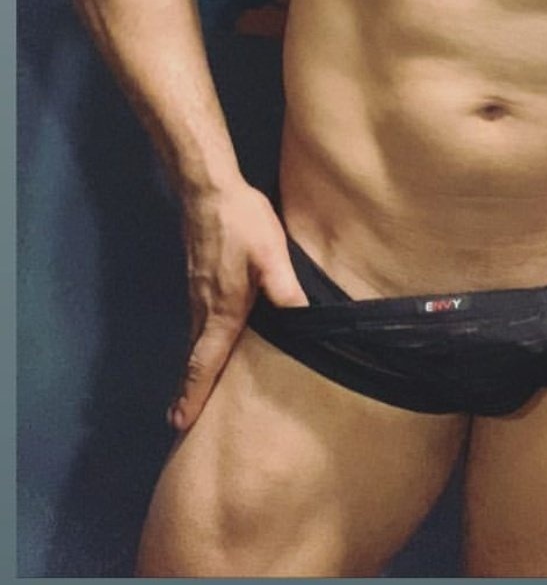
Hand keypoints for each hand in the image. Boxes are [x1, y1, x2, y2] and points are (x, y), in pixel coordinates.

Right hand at [169, 179, 307, 432]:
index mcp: (223, 309)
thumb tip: (300, 316)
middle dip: (188, 390)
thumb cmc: (241, 221)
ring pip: (195, 340)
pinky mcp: (198, 278)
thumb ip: (282, 284)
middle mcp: (204, 307)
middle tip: (179, 421)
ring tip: (191, 394)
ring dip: (193, 368)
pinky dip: (197, 344)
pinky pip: (196, 323)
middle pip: (195, 358)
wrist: (208, 189)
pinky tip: (205, 345)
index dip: (194, 393)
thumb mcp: (271, 250)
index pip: (205, 361)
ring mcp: (197, 292)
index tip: (180, 424)